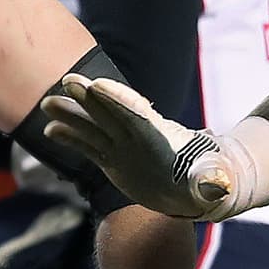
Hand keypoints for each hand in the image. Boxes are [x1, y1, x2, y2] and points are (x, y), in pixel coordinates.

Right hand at [40, 75, 236, 220]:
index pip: (137, 112)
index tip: (98, 85)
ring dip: (71, 114)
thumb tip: (221, 185)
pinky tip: (49, 131)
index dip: (118, 99)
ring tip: (48, 103)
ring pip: (91, 126)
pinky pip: (86, 146)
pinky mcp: (111, 159)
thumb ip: (212, 182)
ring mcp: (120, 145)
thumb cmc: (206, 179)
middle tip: (68, 80)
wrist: (193, 188)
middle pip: (108, 111)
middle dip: (89, 97)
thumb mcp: (212, 180)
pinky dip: (69, 138)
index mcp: (159, 135)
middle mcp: (135, 135)